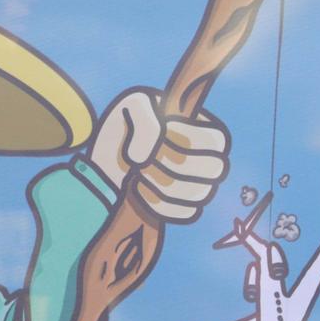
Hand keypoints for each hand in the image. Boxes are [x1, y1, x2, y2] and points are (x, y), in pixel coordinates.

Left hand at [87, 88, 229, 224]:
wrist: (104, 164)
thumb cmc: (124, 131)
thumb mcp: (129, 109)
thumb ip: (144, 118)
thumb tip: (152, 151)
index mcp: (202, 127)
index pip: (214, 139)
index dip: (186, 141)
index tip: (158, 138)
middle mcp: (208, 156)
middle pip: (213, 168)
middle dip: (171, 166)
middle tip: (144, 161)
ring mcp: (200, 183)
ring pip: (198, 192)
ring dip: (158, 184)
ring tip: (138, 174)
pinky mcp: (187, 206)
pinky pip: (187, 212)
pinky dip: (157, 204)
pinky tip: (140, 191)